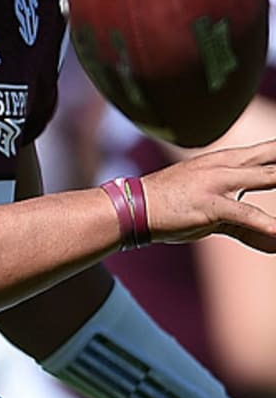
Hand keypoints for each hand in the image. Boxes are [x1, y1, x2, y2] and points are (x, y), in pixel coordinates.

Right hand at [138, 138, 275, 250]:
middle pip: (271, 156)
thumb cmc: (174, 207)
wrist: (135, 206)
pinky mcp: (209, 203)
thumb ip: (247, 227)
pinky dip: (263, 223)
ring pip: (266, 176)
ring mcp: (217, 182)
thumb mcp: (215, 212)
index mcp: (226, 161)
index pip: (268, 152)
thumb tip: (274, 245)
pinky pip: (242, 213)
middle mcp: (225, 165)